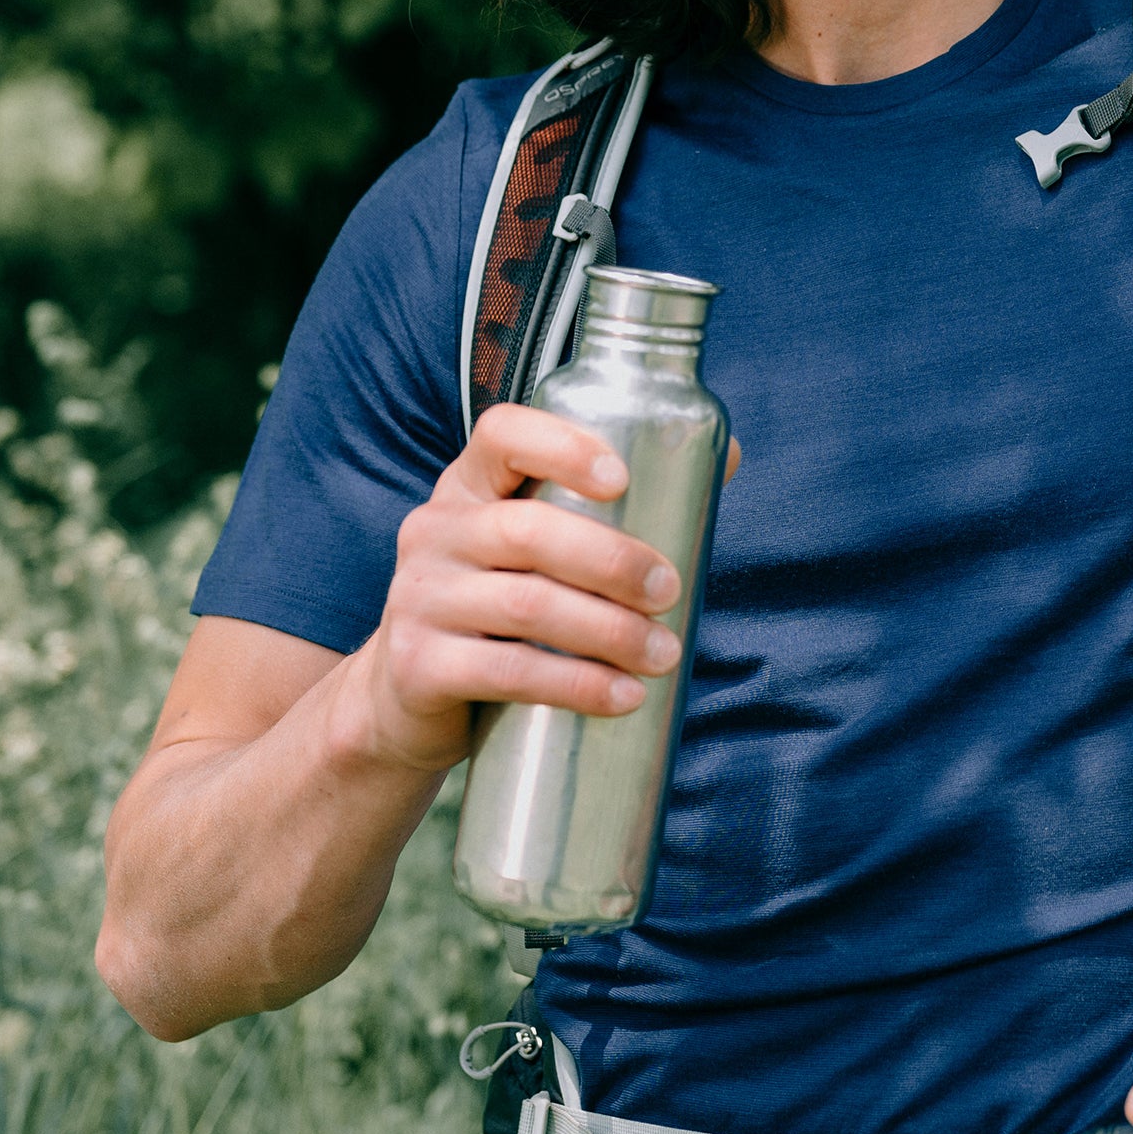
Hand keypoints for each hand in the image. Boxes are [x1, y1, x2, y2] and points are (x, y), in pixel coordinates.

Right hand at [348, 404, 736, 773]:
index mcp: (469, 485)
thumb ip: (615, 504)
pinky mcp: (417, 665)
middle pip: (529, 530)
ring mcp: (418, 597)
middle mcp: (435, 530)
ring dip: (609, 631)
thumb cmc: (499, 605)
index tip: (622, 478)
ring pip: (526, 603)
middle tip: (670, 590)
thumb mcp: (534, 545)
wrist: (404, 698)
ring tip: (663, 654)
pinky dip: (576, 685)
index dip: (563, 446)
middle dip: (613, 560)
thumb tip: (728, 458)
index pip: (502, 434)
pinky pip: (507, 671)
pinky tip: (622, 697)